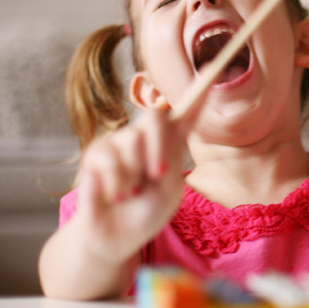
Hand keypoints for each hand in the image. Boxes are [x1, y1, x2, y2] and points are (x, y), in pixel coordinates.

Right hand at [73, 104, 198, 262]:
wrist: (115, 239)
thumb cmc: (145, 214)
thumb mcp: (168, 190)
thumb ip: (170, 155)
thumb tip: (167, 118)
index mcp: (171, 146)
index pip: (186, 113)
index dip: (199, 92)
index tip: (212, 68)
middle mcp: (145, 138)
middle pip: (155, 116)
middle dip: (158, 147)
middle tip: (157, 175)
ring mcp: (119, 143)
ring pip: (131, 142)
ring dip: (134, 176)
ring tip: (131, 193)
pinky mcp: (95, 155)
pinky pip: (107, 160)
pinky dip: (115, 184)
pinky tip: (115, 196)